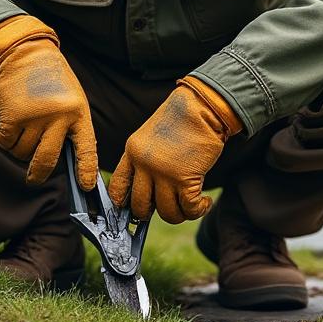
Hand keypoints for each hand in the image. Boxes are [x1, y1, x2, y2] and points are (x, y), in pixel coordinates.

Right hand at [0, 15, 97, 188]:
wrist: (26, 53)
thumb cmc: (51, 80)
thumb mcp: (71, 99)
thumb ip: (70, 126)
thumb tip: (66, 162)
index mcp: (79, 113)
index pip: (87, 148)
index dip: (86, 170)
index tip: (85, 187)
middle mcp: (59, 116)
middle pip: (47, 160)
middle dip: (38, 174)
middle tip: (33, 179)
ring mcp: (35, 117)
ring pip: (23, 152)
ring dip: (19, 148)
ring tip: (23, 129)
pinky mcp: (12, 116)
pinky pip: (6, 143)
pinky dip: (6, 139)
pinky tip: (10, 124)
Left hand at [108, 76, 242, 223]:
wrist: (202, 106)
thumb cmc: (182, 120)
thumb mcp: (152, 136)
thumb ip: (146, 160)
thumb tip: (152, 193)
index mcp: (132, 152)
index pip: (117, 188)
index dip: (124, 205)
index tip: (137, 210)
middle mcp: (144, 164)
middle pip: (140, 206)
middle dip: (153, 214)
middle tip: (167, 208)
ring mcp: (164, 173)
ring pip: (167, 213)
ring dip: (180, 214)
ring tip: (191, 205)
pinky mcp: (186, 178)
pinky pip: (189, 209)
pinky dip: (198, 210)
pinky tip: (204, 202)